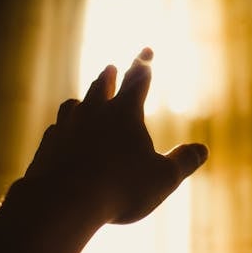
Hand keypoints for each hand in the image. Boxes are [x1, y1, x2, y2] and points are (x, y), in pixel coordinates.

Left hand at [22, 48, 207, 223]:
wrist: (63, 201)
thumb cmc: (121, 189)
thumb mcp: (163, 178)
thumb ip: (184, 162)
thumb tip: (203, 150)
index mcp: (124, 113)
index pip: (138, 80)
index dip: (144, 64)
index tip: (146, 51)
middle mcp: (94, 112)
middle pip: (101, 86)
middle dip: (109, 75)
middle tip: (110, 67)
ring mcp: (67, 126)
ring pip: (74, 104)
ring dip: (83, 99)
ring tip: (82, 100)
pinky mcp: (48, 144)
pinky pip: (56, 129)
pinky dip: (63, 127)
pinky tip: (63, 134)